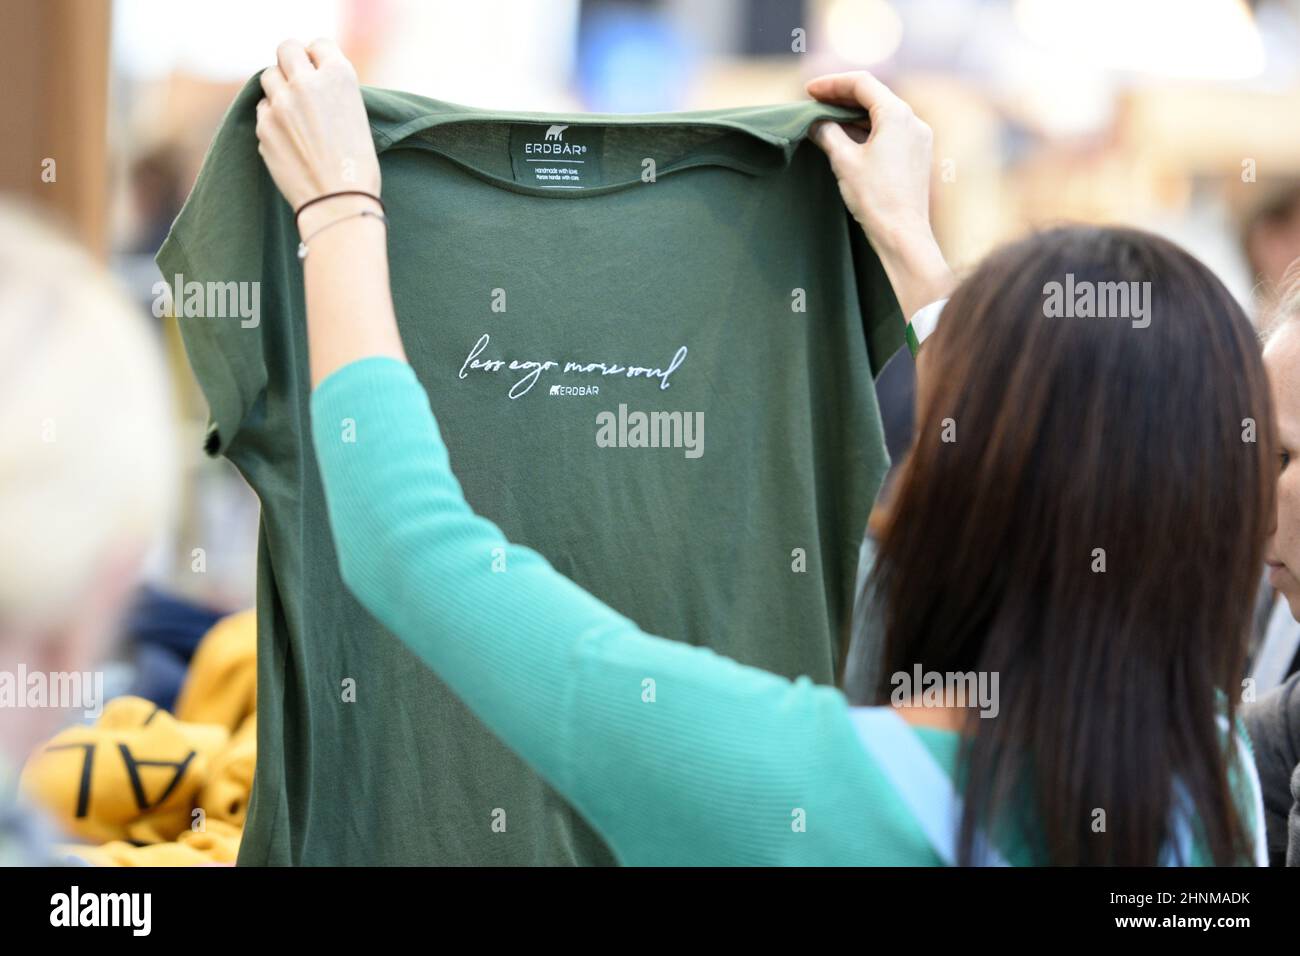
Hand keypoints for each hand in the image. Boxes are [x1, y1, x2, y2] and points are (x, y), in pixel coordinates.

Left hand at [256, 39, 381, 234]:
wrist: (339, 202)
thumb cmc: (357, 166)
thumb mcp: (357, 115)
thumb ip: (332, 91)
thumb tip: (309, 79)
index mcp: (338, 76)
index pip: (318, 44)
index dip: (318, 57)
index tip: (318, 70)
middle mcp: (307, 83)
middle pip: (286, 49)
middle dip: (291, 62)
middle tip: (298, 79)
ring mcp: (281, 104)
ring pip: (268, 76)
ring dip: (279, 87)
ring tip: (293, 110)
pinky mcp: (263, 126)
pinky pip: (262, 109)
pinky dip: (272, 116)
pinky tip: (288, 135)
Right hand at [807, 71, 953, 320]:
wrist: (902, 235)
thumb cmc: (875, 198)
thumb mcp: (844, 161)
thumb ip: (828, 133)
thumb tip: (816, 123)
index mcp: (897, 115)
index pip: (862, 83)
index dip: (832, 83)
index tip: (809, 91)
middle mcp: (913, 121)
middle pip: (874, 96)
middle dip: (842, 97)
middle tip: (814, 102)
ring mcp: (919, 139)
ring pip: (882, 115)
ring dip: (853, 115)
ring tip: (826, 121)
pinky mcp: (918, 156)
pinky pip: (890, 132)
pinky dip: (867, 130)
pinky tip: (848, 140)